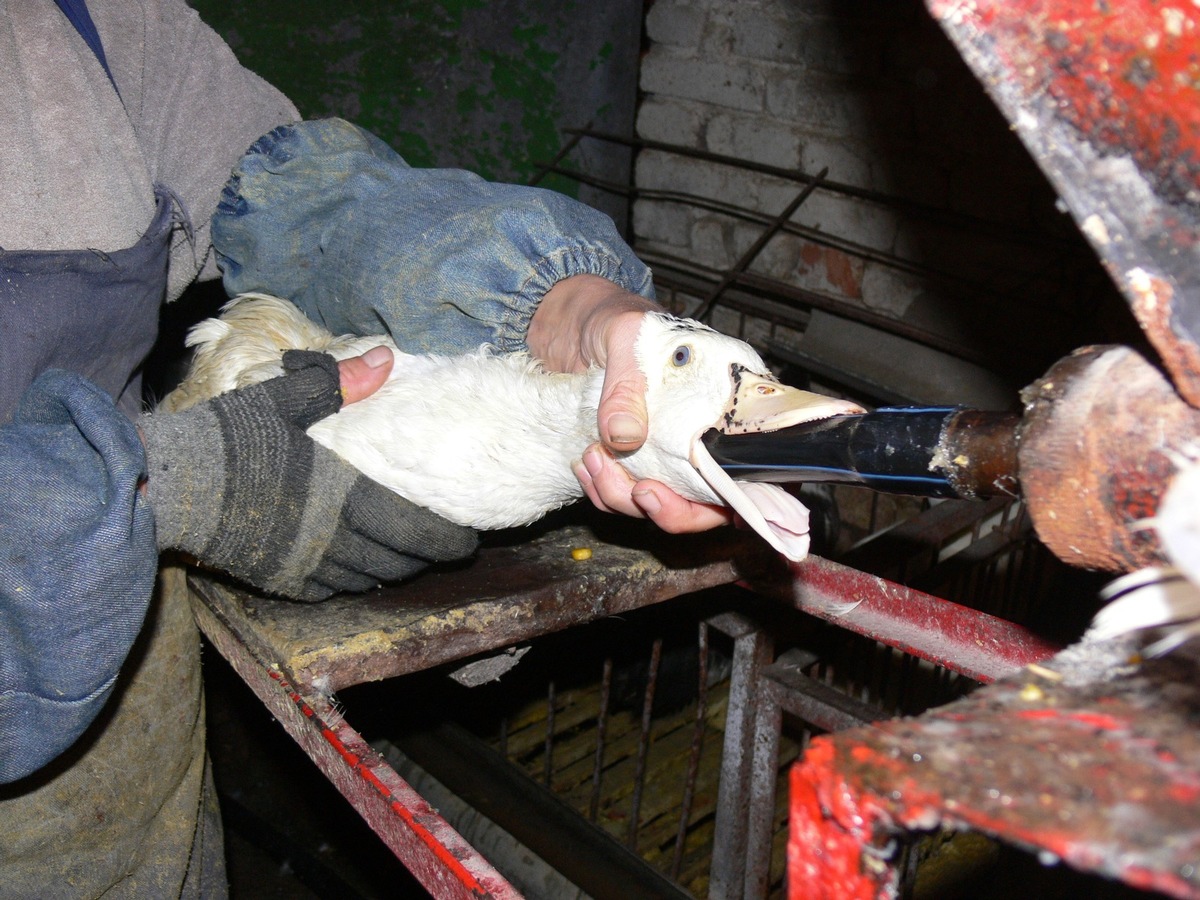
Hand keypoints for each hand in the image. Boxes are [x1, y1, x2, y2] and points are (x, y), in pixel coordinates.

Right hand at [141, 349, 477, 600]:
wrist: (166, 487)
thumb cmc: (227, 439)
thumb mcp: (282, 399)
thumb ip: (339, 383)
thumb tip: (387, 357)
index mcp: (343, 496)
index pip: (414, 529)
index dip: (447, 538)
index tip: (468, 536)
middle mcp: (333, 541)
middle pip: (400, 562)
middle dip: (428, 556)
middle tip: (446, 545)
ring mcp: (306, 567)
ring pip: (370, 580)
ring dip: (394, 569)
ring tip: (407, 553)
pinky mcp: (280, 582)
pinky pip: (333, 590)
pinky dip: (355, 579)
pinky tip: (358, 564)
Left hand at [529, 275, 731, 532]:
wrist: (565, 320)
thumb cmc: (609, 314)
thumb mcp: (623, 335)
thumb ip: (626, 383)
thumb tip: (624, 436)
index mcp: (723, 396)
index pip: (756, 460)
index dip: (751, 494)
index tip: (719, 504)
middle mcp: (703, 430)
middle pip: (713, 500)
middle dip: (675, 510)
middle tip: (641, 492)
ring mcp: (668, 451)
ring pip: (666, 504)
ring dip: (626, 498)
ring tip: (593, 459)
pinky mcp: (634, 461)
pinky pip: (627, 498)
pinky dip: (605, 492)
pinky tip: (586, 465)